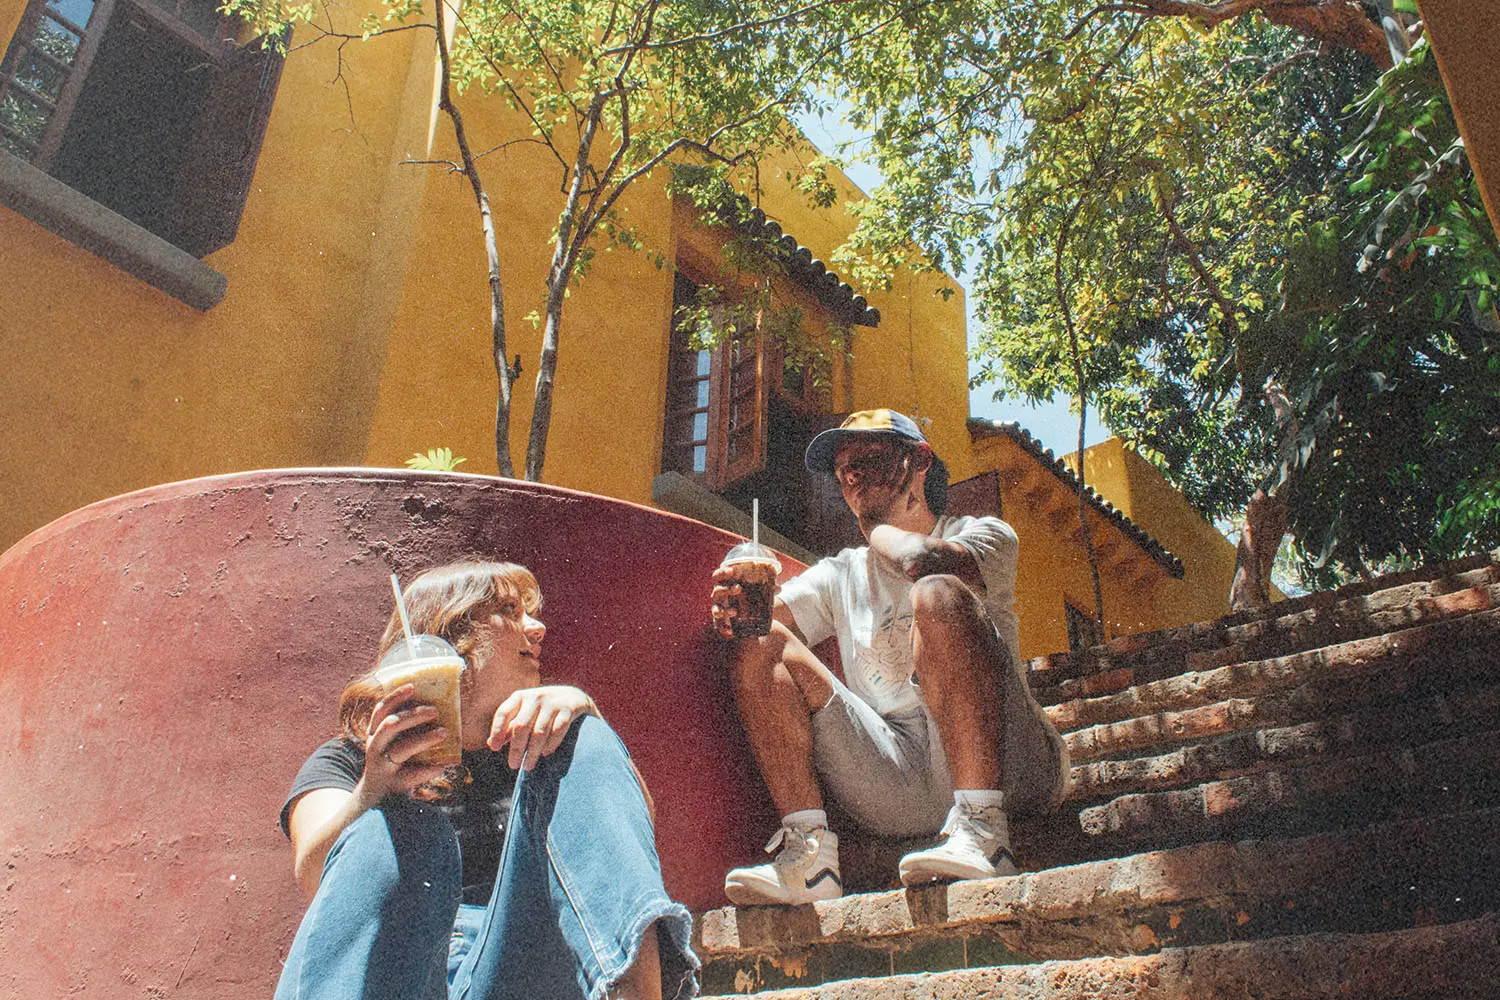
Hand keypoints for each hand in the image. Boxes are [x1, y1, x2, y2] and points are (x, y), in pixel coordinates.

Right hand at [360, 685, 450, 800]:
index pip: (381, 710)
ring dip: (424, 739)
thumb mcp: (390, 742)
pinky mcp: (393, 784)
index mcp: (374, 733)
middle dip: (413, 716)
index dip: (396, 697)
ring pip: (401, 749)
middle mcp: (375, 747)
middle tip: (435, 710)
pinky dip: (429, 769)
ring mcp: (382, 766)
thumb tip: (435, 708)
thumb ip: (404, 727)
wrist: (375, 796)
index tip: (413, 687)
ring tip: (444, 732)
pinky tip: (443, 765)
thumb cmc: (390, 761)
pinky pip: (412, 775)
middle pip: (390, 725)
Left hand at [487, 685, 595, 768]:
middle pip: (521, 726)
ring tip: (528, 766)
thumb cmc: (541, 709)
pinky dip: (551, 744)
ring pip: (539, 732)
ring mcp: (553, 702)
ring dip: (533, 752)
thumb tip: (491, 744)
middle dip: (516, 748)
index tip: (494, 748)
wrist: (572, 696)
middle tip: (514, 765)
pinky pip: (558, 730)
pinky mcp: (568, 709)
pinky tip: (545, 753)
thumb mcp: (523, 713)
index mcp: (519, 697)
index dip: (497, 731)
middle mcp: (535, 697)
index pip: (503, 712)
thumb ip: (508, 727)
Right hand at [710, 562, 778, 638]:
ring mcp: (719, 608)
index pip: (719, 575)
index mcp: (725, 584)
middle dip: (726, 589)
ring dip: (724, 610)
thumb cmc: (747, 595)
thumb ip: (766, 587)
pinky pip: (718, 625)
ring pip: (716, 609)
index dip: (723, 572)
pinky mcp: (720, 621)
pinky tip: (731, 630)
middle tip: (738, 588)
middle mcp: (719, 596)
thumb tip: (778, 588)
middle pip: (717, 591)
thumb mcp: (756, 589)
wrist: (743, 612)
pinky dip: (723, 628)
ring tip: (734, 612)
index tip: (731, 571)